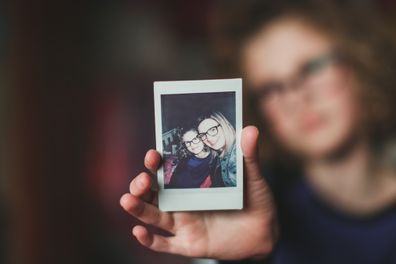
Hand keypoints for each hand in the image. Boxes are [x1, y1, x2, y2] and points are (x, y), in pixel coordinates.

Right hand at [120, 126, 277, 259]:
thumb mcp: (252, 176)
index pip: (166, 169)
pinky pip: (164, 244)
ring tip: (127, 200)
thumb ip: (248, 155)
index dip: (156, 162)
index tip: (154, 153)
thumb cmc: (255, 199)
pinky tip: (139, 232)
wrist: (265, 231)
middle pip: (152, 191)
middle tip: (143, 179)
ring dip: (138, 208)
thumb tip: (250, 129)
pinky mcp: (188, 243)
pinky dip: (149, 240)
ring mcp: (183, 222)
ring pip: (153, 215)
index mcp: (192, 181)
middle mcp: (182, 200)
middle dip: (141, 184)